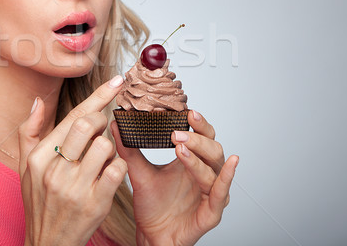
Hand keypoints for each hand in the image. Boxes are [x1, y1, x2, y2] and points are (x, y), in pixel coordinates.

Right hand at [18, 75, 127, 245]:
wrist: (48, 244)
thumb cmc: (40, 203)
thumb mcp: (26, 168)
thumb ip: (29, 132)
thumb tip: (38, 101)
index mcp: (39, 157)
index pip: (72, 117)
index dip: (98, 96)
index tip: (117, 81)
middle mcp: (55, 170)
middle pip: (88, 124)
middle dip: (102, 121)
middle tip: (102, 130)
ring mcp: (75, 188)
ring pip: (106, 145)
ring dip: (111, 147)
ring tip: (102, 157)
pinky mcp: (95, 204)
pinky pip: (117, 170)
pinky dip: (119, 167)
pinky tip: (109, 173)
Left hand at [110, 110, 237, 245]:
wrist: (151, 235)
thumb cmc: (151, 205)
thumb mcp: (138, 172)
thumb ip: (129, 149)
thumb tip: (115, 124)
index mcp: (191, 159)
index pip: (201, 135)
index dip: (197, 123)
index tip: (186, 112)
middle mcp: (204, 172)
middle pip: (212, 147)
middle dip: (196, 138)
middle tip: (177, 133)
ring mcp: (210, 191)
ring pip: (213, 167)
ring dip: (199, 156)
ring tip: (182, 148)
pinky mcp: (212, 212)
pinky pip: (223, 193)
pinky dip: (227, 178)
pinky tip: (230, 164)